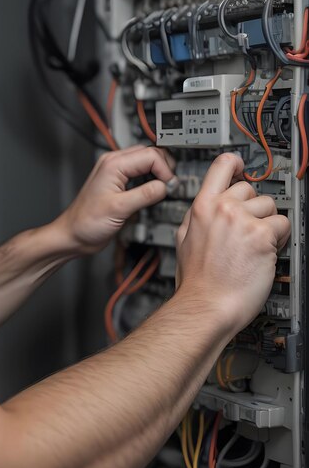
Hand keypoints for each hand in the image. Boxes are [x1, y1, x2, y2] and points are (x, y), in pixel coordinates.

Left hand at [53, 146, 175, 254]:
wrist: (73, 235)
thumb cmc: (86, 222)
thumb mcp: (119, 208)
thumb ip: (145, 195)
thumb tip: (166, 186)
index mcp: (113, 164)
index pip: (150, 155)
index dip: (165, 170)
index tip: (171, 186)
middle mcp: (114, 164)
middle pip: (151, 153)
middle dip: (165, 168)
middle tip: (172, 186)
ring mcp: (115, 173)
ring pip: (146, 162)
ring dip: (159, 172)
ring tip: (166, 188)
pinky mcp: (118, 183)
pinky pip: (140, 173)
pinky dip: (152, 179)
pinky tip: (155, 191)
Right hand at [175, 153, 290, 334]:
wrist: (206, 304)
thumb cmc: (196, 281)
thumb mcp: (184, 240)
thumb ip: (197, 217)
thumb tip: (207, 206)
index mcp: (201, 208)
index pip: (221, 167)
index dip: (235, 163)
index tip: (240, 166)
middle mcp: (221, 209)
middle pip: (250, 188)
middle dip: (253, 207)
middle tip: (247, 229)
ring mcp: (241, 220)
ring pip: (269, 207)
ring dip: (268, 224)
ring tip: (255, 245)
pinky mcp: (261, 235)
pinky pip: (283, 225)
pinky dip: (279, 239)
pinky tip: (264, 252)